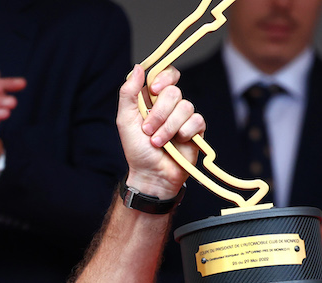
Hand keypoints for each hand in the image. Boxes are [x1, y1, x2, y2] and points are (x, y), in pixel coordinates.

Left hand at [118, 65, 203, 200]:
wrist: (151, 175)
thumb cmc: (137, 150)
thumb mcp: (125, 120)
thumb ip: (129, 93)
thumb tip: (138, 67)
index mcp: (153, 98)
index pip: (166, 74)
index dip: (164, 78)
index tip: (154, 90)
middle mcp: (169, 105)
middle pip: (174, 91)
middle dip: (160, 113)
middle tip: (148, 131)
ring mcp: (183, 117)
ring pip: (185, 107)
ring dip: (168, 127)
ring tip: (158, 143)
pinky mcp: (196, 130)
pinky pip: (196, 121)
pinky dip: (184, 133)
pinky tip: (176, 144)